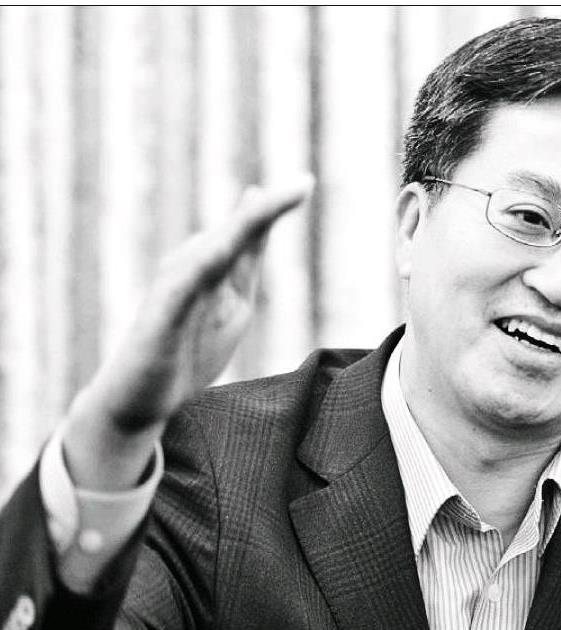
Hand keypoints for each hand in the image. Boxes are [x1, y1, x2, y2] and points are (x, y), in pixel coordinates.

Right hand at [63, 175, 313, 488]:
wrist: (140, 402)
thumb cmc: (186, 352)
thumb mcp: (232, 304)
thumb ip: (245, 263)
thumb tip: (260, 219)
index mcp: (213, 266)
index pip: (249, 232)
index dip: (277, 208)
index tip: (308, 182)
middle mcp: (191, 267)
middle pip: (234, 233)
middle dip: (266, 209)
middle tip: (305, 182)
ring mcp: (174, 290)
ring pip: (209, 250)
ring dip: (240, 226)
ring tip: (267, 201)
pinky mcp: (157, 317)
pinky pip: (180, 286)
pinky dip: (199, 265)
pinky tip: (218, 249)